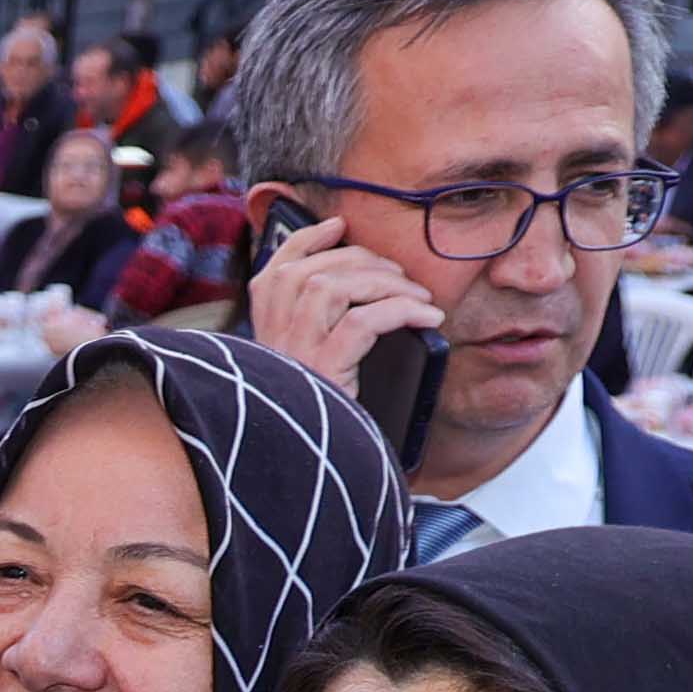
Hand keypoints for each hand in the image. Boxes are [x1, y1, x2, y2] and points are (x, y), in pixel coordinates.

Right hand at [237, 211, 448, 400]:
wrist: (316, 465)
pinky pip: (364, 322)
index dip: (307, 240)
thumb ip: (319, 328)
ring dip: (384, 282)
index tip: (339, 226)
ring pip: (333, 287)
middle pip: (310, 271)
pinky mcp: (322, 371)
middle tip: (400, 276)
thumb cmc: (323, 414)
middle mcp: (272, 338)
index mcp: (265, 331)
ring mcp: (293, 354)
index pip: (276, 268)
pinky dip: (402, 311)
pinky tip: (427, 317)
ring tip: (417, 296)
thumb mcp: (310, 366)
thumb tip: (364, 283)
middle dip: (363, 261)